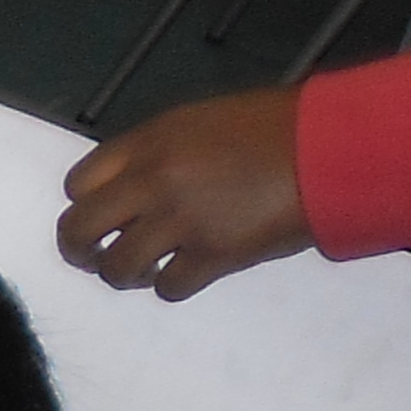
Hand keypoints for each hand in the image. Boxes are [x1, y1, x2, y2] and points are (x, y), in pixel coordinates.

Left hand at [58, 89, 309, 298]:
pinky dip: (172, 285)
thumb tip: (129, 186)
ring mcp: (180, 220)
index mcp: (150, 141)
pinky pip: (167, 288)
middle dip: (81, 250)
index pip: (79, 183)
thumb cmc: (276, 129)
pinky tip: (187, 272)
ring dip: (127, 273)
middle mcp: (154, 180)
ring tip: (147, 268)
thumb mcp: (204, 122)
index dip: (85, 204)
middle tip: (95, 257)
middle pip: (79, 229)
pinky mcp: (211, 255)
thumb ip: (158, 152)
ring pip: (117, 267)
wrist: (331, 147)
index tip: (99, 216)